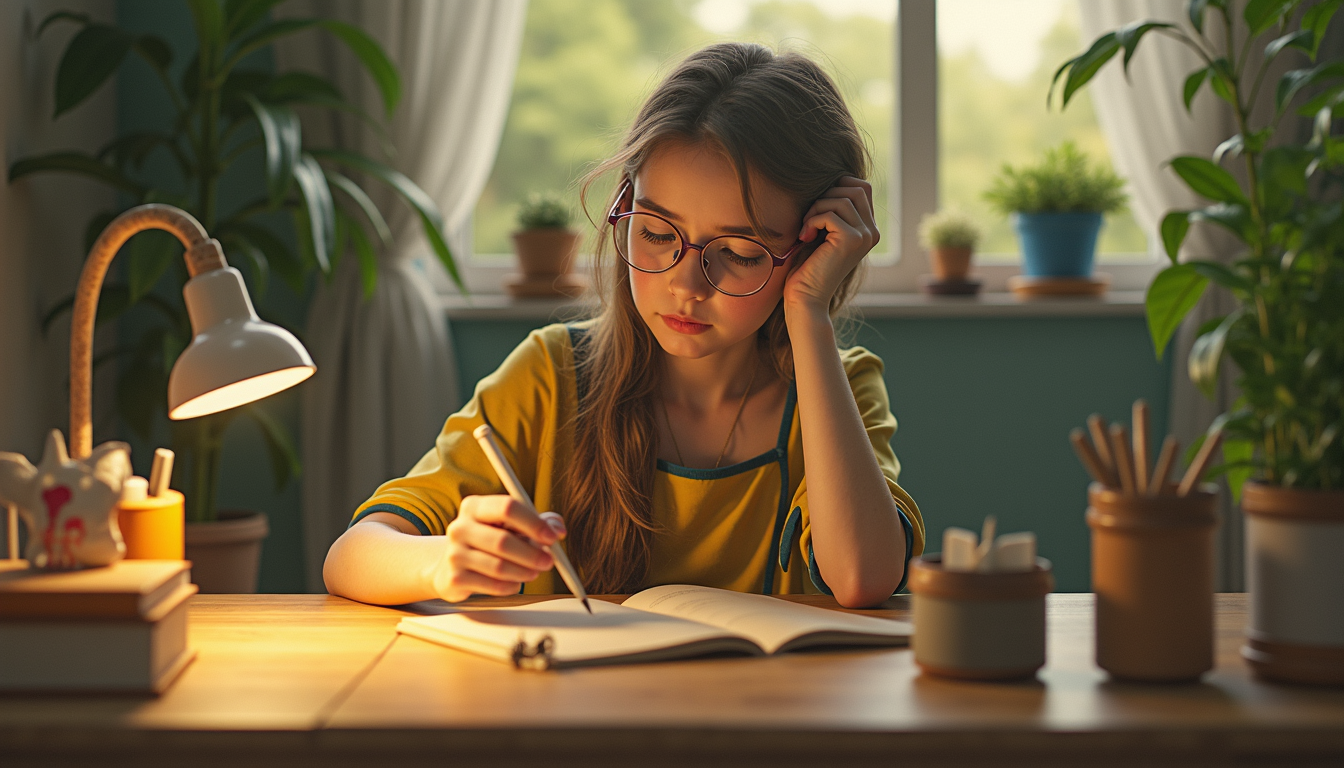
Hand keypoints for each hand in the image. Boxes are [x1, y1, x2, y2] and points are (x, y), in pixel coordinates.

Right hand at [431, 495, 566, 601]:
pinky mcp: (455, 579)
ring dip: (524, 572)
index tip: (552, 537)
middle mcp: (460, 527)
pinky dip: (511, 586)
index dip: (533, 523)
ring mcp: (454, 554)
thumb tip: (558, 529)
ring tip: (534, 572)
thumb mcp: (510, 525)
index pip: (507, 507)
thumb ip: (538, 522)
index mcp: (474, 506)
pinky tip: (516, 583)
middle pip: (502, 540)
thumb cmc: (489, 541)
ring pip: (499, 566)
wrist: (450, 565)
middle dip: (532, 553)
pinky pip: (493, 585)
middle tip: (549, 561)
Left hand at [782, 176, 878, 310]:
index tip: (816, 207)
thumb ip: (832, 209)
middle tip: (809, 217)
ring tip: (805, 228)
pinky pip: (830, 213)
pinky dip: (812, 220)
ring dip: (816, 209)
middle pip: (855, 188)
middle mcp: (872, 232)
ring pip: (841, 198)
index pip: (862, 187)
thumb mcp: (823, 231)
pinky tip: (804, 236)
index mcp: (869, 228)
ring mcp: (865, 235)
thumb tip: (829, 177)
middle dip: (826, 195)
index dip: (837, 187)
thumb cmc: (808, 265)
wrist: (805, 297)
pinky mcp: (852, 240)